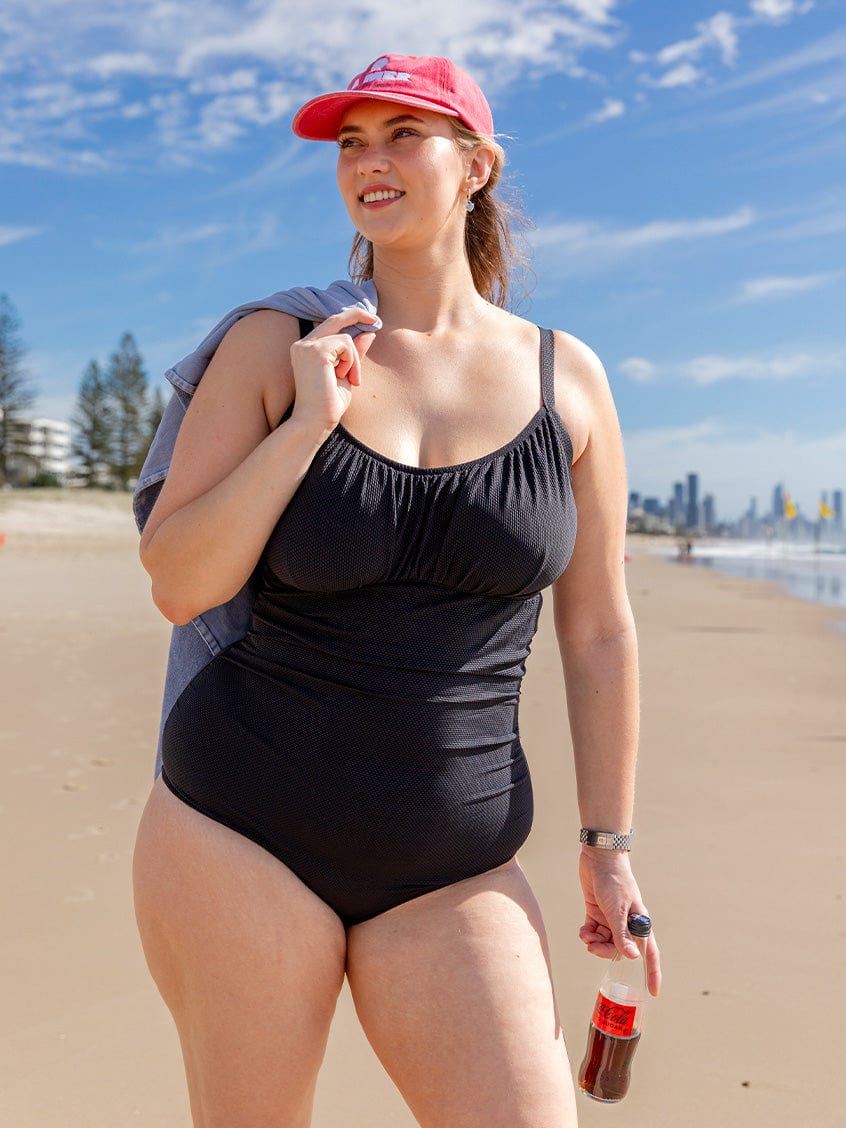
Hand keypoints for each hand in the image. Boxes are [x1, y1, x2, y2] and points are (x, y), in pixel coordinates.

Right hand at [290, 307, 377, 431]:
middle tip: (376, 319)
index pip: (329, 325)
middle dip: (357, 314)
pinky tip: (344, 377)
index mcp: (306, 349)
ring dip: (355, 359)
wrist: (316, 421)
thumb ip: (354, 353)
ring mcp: (307, 346)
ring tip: (351, 380)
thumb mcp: (346, 374)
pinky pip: (346, 344)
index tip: (370, 319)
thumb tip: (368, 333)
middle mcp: (303, 344)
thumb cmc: (329, 404)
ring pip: (345, 337)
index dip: (350, 318)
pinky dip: (352, 361)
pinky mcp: (316, 351)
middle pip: (334, 318)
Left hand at [578, 847, 661, 995]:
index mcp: (639, 923)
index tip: (653, 993)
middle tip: (592, 948)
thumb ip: (622, 934)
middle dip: (605, 953)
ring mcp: (611, 918)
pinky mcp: (597, 911)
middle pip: (619, 949)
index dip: (653, 973)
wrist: (600, 858)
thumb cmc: (614, 882)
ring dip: (594, 943)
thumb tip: (632, 957)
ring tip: (585, 936)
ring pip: (604, 941)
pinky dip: (588, 934)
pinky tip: (583, 930)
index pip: (650, 953)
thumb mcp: (617, 910)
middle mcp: (627, 923)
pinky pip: (594, 931)